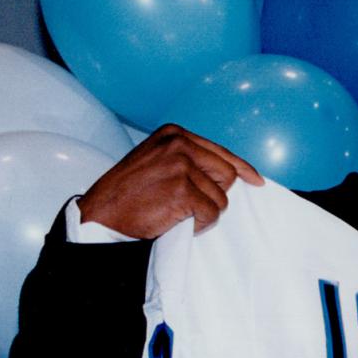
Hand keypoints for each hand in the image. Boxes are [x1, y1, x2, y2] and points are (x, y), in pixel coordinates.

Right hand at [78, 124, 262, 238]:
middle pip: (227, 174)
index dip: (242, 168)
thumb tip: (227, 173)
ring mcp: (181, 166)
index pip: (221, 151)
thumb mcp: (156, 161)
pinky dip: (201, 224)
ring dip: (206, 212)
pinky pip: (212, 213)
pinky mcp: (182, 190)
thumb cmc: (128, 193)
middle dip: (216, 195)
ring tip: (180, 214)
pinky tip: (179, 223)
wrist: (101, 214)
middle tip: (192, 207)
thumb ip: (187, 159)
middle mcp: (179, 144)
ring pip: (221, 197)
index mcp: (174, 134)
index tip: (256, 180)